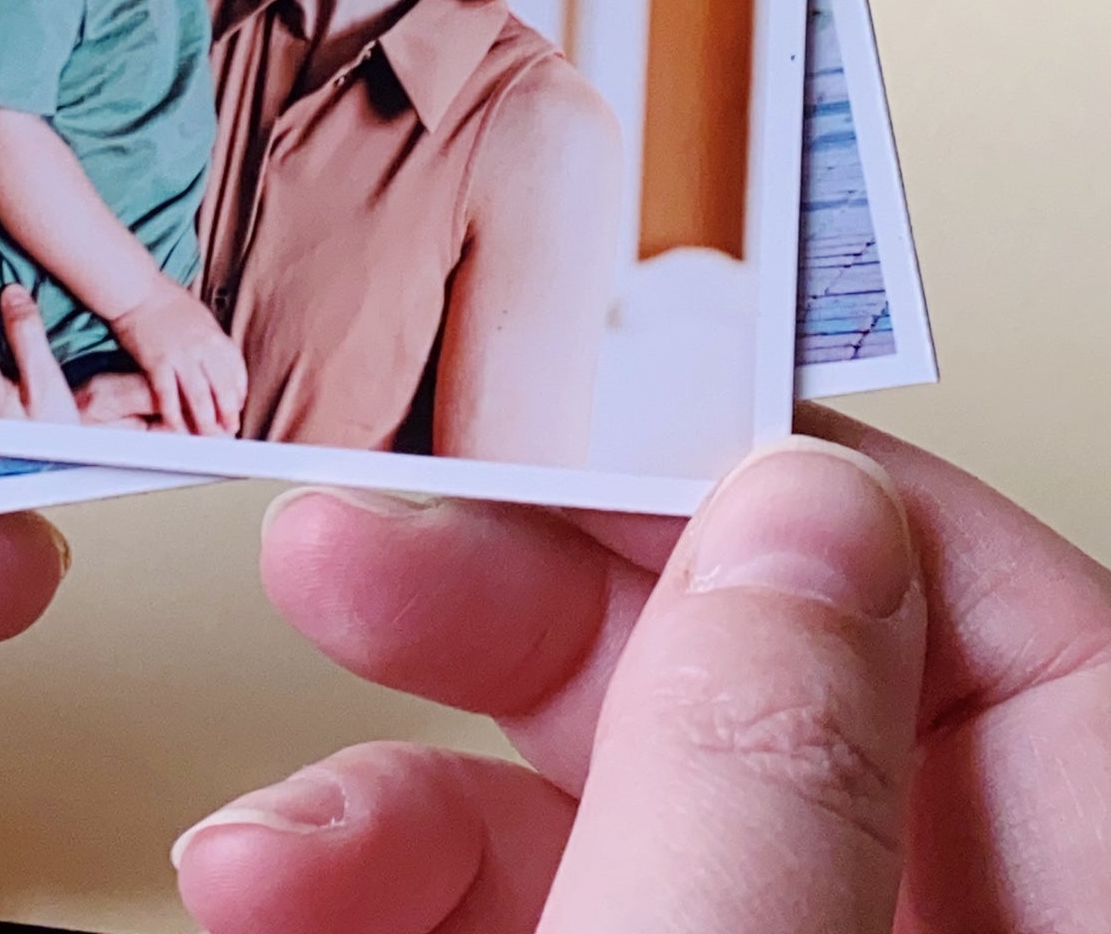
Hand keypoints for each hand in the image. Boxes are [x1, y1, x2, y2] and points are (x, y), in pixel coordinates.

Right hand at [111, 279, 246, 436]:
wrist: (136, 290)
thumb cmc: (164, 300)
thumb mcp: (199, 316)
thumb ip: (210, 340)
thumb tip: (218, 359)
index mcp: (215, 335)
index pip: (236, 370)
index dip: (239, 393)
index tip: (237, 406)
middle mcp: (202, 347)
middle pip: (223, 388)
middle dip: (228, 414)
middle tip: (228, 431)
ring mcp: (181, 356)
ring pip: (200, 398)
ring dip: (206, 422)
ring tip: (207, 437)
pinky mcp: (158, 363)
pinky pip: (168, 396)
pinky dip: (173, 416)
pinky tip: (176, 429)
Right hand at [174, 413, 1110, 929]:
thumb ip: (770, 774)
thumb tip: (783, 506)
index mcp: (1072, 893)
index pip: (966, 596)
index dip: (758, 474)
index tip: (561, 407)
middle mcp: (931, 918)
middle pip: (740, 682)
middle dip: (511, 607)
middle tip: (350, 550)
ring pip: (599, 817)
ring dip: (386, 799)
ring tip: (260, 842)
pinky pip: (524, 921)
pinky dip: (382, 892)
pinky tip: (272, 889)